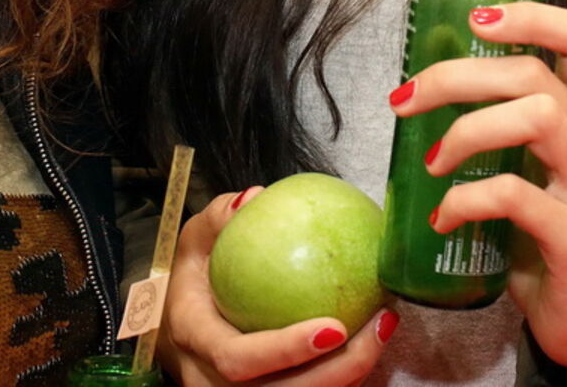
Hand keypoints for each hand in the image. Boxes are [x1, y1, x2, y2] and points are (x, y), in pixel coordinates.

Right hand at [156, 186, 397, 383]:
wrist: (182, 325)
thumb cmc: (192, 279)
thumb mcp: (194, 241)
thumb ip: (219, 218)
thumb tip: (254, 198)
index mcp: (197, 340)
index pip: (237, 359)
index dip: (285, 351)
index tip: (334, 328)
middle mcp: (215, 380)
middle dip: (337, 371)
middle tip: (377, 326)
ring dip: (352, 372)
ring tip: (384, 326)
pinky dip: (349, 372)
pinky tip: (376, 335)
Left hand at [392, 1, 566, 371]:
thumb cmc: (541, 236)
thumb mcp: (525, 168)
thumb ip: (494, 129)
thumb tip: (414, 94)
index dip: (534, 15)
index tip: (475, 20)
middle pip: (534, 73)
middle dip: (458, 76)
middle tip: (406, 101)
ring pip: (537, 117)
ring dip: (468, 130)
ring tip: (431, 161)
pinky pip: (518, 196)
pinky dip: (467, 198)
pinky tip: (443, 216)